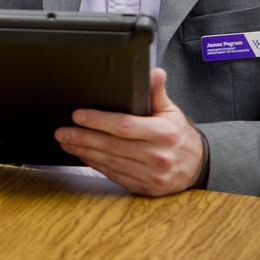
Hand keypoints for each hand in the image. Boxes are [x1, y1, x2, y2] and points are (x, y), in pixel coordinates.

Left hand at [54, 68, 204, 196]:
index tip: (78, 115)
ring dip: (84, 152)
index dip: (98, 120)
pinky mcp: (145, 187)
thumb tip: (154, 72)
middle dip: (82, 137)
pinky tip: (83, 155)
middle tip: (62, 132)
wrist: (197, 166)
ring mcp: (151, 175)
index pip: (124, 126)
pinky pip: (114, 175)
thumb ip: (157, 92)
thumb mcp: (171, 110)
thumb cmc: (179, 135)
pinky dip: (95, 165)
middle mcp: (157, 156)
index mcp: (163, 133)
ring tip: (67, 142)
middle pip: (112, 146)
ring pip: (110, 162)